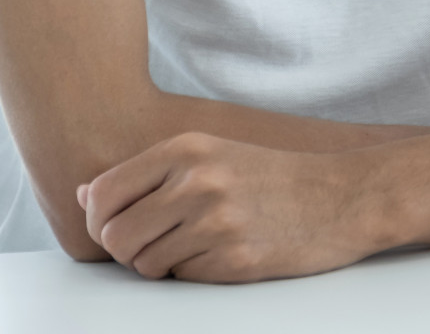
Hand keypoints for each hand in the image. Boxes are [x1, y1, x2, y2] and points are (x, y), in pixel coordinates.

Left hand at [78, 132, 386, 281]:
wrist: (345, 197)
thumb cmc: (275, 176)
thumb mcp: (213, 154)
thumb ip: (149, 173)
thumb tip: (84, 196)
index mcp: (188, 149)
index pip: (102, 194)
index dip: (100, 219)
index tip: (120, 223)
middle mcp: (198, 182)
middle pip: (115, 236)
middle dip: (128, 248)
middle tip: (158, 241)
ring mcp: (217, 222)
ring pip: (144, 264)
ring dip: (161, 264)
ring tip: (196, 244)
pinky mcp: (234, 259)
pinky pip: (182, 279)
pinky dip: (194, 272)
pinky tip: (223, 252)